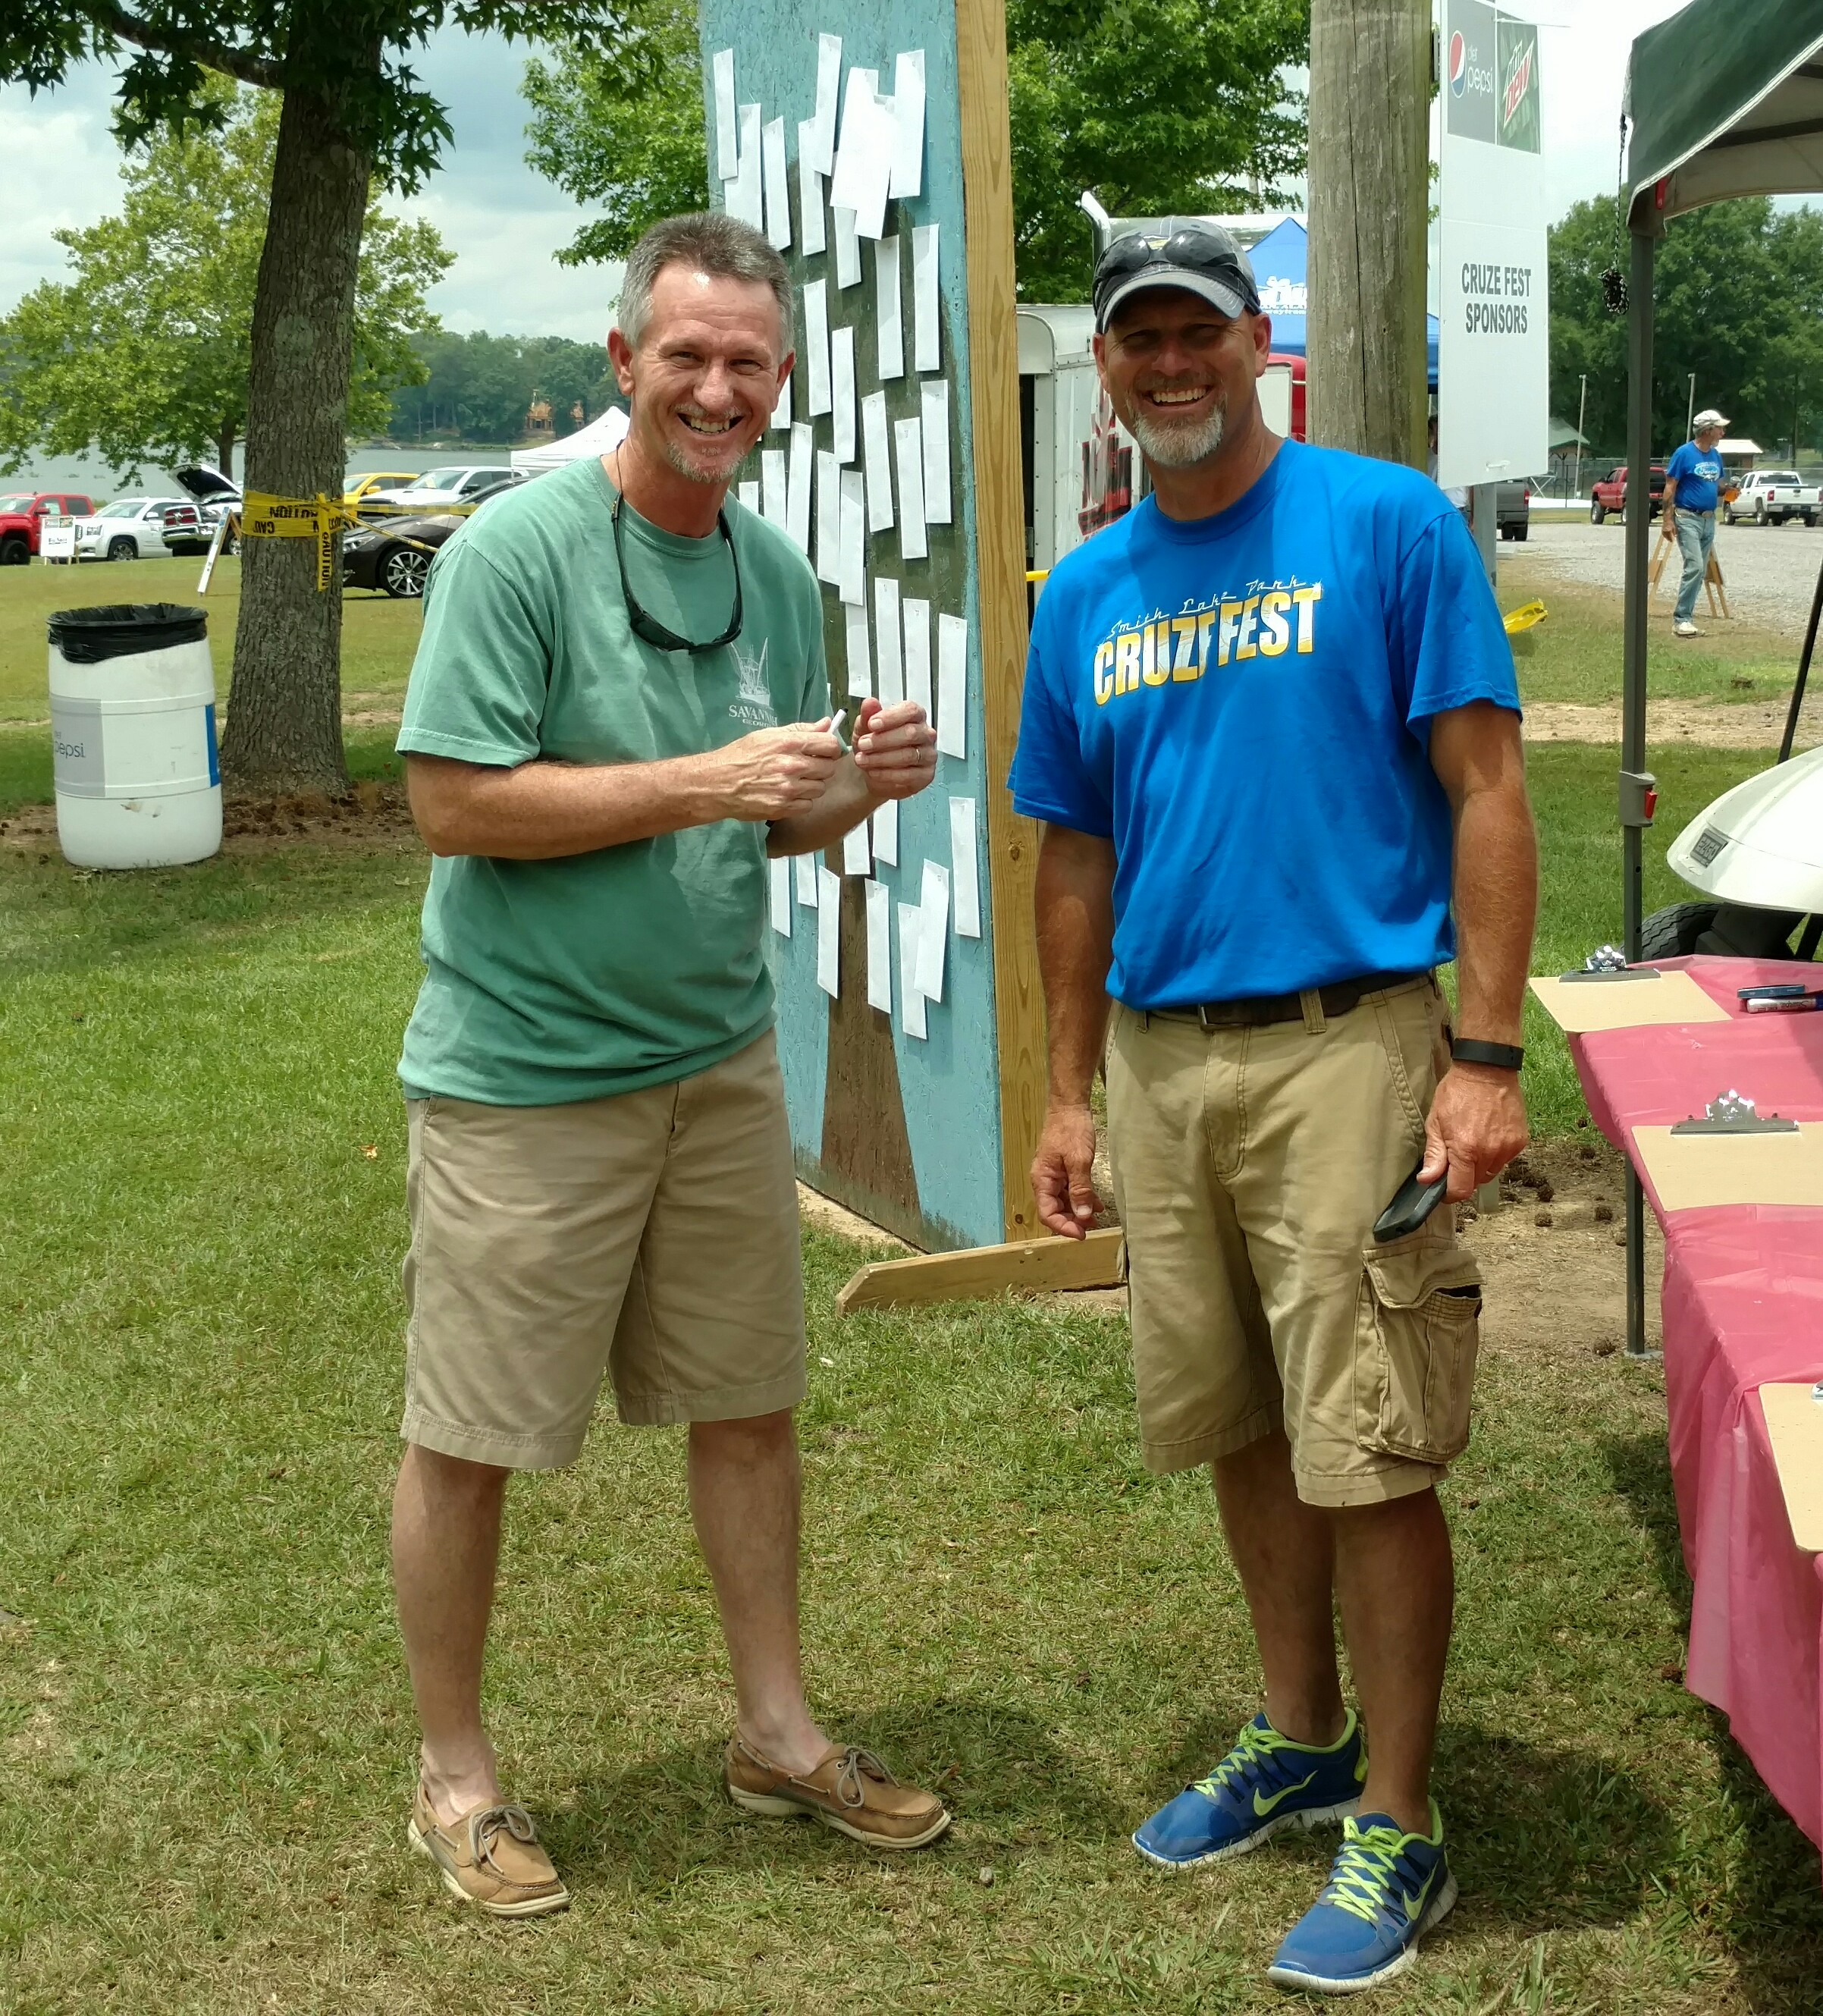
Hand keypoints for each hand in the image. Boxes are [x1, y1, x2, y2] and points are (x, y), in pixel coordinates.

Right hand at [697, 721, 843, 821]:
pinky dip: (801, 801)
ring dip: (811, 785)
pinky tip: (788, 795)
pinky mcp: (783, 808)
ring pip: (820, 788)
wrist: (718, 783)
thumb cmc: (741, 755)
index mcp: (789, 743)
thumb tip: (826, 723)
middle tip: (807, 768)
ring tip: (795, 782)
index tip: (823, 752)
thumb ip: (800, 730)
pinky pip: (807, 805)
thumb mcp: (768, 735)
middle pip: (828, 768)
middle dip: (821, 768)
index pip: (830, 745)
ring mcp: (788, 789)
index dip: (830, 748)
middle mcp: (792, 766)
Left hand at [852, 696, 936, 801]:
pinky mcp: (926, 775)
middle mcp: (925, 734)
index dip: (891, 717)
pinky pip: (909, 775)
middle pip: (910, 733)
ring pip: (909, 755)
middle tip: (863, 744)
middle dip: (883, 740)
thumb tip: (870, 702)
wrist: (875, 772)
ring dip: (881, 758)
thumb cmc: (875, 747)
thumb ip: (868, 715)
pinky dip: (887, 774)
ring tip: (862, 760)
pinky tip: (873, 771)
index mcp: (914, 716)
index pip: (910, 711)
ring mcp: (928, 755)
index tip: (872, 724)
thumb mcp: (865, 729)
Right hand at [1032, 1102, 1099, 1238]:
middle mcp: (1045, 1181)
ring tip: (1097, 1219)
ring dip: (1079, 1212)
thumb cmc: (1071, 1130)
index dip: (1063, 1227)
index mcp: (1042, 1180)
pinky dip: (1083, 1199)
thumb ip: (1080, 1189)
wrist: (1070, 1107)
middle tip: (1092, 1228)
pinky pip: (1071, 1191)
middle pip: (1054, 1210)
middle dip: (1072, 1221)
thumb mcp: (1078, 1161)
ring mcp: (1054, 1176)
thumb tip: (1083, 1215)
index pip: (1047, 1213)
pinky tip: (1097, 1204)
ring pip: (1064, 1202)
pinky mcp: (1064, 1170)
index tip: (1082, 1233)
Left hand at [1417, 1063, 1527, 1202]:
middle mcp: (1490, 1153)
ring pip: (1491, 1173)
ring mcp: (1508, 1148)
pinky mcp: (1520, 1141)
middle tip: (1456, 1157)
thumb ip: (1434, 1155)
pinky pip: (1505, 1160)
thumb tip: (1427, 1181)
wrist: (1487, 1070)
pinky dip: (1495, 1155)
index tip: (1444, 1189)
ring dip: (1480, 1167)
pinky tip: (1487, 1137)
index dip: (1450, 1194)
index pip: (1461, 1190)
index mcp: (1466, 1151)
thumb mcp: (1435, 1122)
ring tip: (1472, 1143)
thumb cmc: (1456, 1093)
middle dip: (1463, 1176)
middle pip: (1476, 1182)